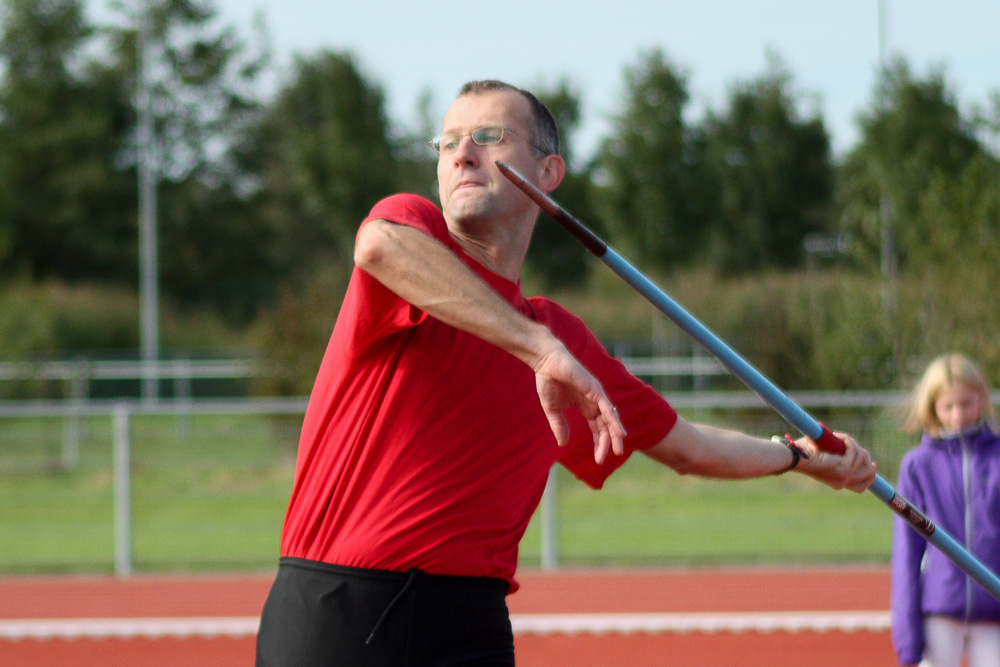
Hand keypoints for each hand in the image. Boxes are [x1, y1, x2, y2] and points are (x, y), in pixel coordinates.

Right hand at [532, 343, 625, 463]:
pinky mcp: (595, 389)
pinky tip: (619, 433)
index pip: (597, 428)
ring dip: (615, 435)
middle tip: (603, 459)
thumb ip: (559, 426)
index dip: (599, 443)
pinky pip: (608, 408)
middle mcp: (594, 402)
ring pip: (610, 419)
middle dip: (607, 443)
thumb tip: (562, 444)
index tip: (598, 460)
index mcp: (586, 406)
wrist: (546, 362)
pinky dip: (614, 421)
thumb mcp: (552, 409)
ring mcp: (597, 395)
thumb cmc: (548, 381)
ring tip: (618, 450)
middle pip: (606, 426)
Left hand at [795, 432, 875, 492]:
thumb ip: (838, 455)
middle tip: (851, 444)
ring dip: (854, 445)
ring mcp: (845, 477)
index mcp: (839, 482)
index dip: (870, 475)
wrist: (794, 456)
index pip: (862, 486)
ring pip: (864, 459)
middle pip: (869, 473)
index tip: (873, 464)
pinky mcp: (844, 469)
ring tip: (838, 438)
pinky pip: (855, 451)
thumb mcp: (826, 456)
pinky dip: (848, 441)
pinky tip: (836, 436)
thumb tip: (847, 446)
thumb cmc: (804, 453)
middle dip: (865, 456)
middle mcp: (843, 482)